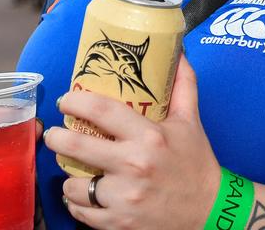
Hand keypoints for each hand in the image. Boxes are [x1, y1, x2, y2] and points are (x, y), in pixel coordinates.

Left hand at [46, 54, 221, 229]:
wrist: (209, 211)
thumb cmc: (197, 164)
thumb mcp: (191, 122)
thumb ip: (183, 85)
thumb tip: (178, 52)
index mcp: (149, 137)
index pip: (101, 111)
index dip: (75, 102)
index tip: (66, 101)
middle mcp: (134, 165)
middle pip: (77, 146)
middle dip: (56, 138)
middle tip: (55, 134)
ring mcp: (124, 197)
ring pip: (73, 184)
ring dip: (68, 176)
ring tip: (72, 168)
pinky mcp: (119, 223)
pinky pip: (81, 212)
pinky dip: (77, 203)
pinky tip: (83, 194)